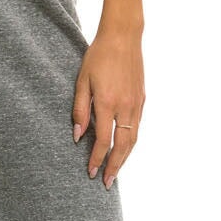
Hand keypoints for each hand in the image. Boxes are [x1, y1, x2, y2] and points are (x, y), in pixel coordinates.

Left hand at [72, 28, 145, 188]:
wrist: (123, 37)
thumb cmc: (98, 56)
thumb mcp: (82, 81)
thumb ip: (80, 110)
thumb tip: (77, 136)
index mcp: (108, 103)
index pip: (103, 141)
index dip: (97, 159)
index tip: (91, 172)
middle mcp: (125, 107)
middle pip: (122, 146)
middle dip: (115, 167)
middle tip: (107, 183)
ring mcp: (136, 104)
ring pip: (133, 139)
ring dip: (125, 158)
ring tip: (117, 171)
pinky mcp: (142, 99)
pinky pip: (137, 127)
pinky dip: (131, 142)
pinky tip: (125, 147)